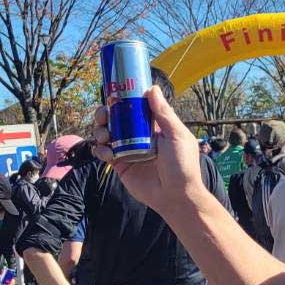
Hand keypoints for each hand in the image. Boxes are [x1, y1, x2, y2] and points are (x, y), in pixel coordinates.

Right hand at [93, 86, 204, 215]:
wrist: (175, 195)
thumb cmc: (182, 165)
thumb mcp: (177, 135)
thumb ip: (164, 113)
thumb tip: (152, 89)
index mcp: (154, 127)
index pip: (134, 109)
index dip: (122, 101)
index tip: (113, 94)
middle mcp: (139, 136)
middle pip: (116, 120)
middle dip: (106, 114)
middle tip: (103, 114)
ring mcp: (128, 150)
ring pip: (107, 134)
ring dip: (100, 131)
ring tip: (105, 135)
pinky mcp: (121, 165)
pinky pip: (104, 153)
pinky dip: (101, 150)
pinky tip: (107, 152)